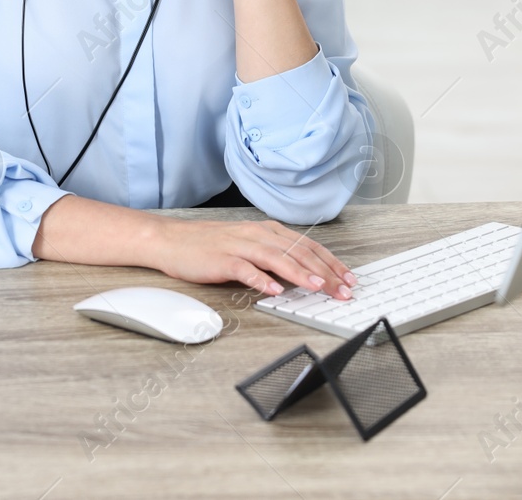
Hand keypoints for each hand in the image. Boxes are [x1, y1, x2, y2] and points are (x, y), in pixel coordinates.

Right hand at [145, 213, 356, 298]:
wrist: (172, 240)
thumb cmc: (210, 246)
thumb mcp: (248, 245)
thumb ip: (274, 256)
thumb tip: (303, 273)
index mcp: (267, 231)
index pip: (308, 246)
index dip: (331, 262)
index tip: (349, 278)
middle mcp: (258, 235)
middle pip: (298, 252)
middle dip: (325, 272)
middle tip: (343, 290)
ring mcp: (240, 246)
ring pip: (277, 258)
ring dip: (300, 273)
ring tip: (319, 287)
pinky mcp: (223, 259)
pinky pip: (246, 270)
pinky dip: (262, 279)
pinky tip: (275, 290)